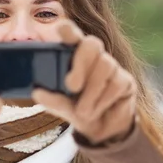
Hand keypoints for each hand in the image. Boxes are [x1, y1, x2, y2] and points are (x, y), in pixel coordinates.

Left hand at [32, 21, 137, 145]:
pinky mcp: (125, 80)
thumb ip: (53, 99)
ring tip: (83, 111)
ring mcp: (112, 67)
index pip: (72, 35)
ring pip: (105, 65)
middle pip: (92, 43)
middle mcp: (94, 57)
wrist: (102, 132)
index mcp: (74, 56)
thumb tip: (37, 92)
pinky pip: (116, 83)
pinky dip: (103, 100)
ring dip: (91, 91)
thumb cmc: (79, 111)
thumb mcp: (63, 107)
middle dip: (81, 63)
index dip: (69, 29)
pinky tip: (96, 110)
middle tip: (71, 86)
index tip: (62, 30)